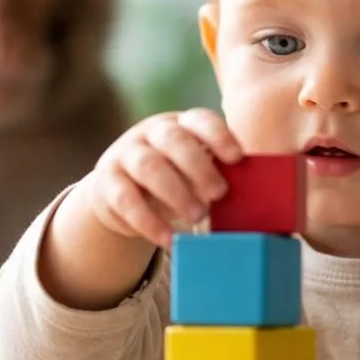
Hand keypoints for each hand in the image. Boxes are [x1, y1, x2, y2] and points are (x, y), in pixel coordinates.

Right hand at [88, 109, 241, 248]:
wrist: (118, 193)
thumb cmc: (172, 180)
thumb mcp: (191, 171)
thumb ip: (215, 177)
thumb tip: (253, 203)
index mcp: (179, 126)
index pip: (198, 120)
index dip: (218, 136)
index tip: (237, 158)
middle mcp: (150, 134)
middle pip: (173, 139)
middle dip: (198, 166)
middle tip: (220, 193)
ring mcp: (125, 155)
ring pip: (148, 166)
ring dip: (175, 192)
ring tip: (197, 216)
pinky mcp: (107, 183)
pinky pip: (127, 200)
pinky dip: (149, 222)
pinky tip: (169, 238)